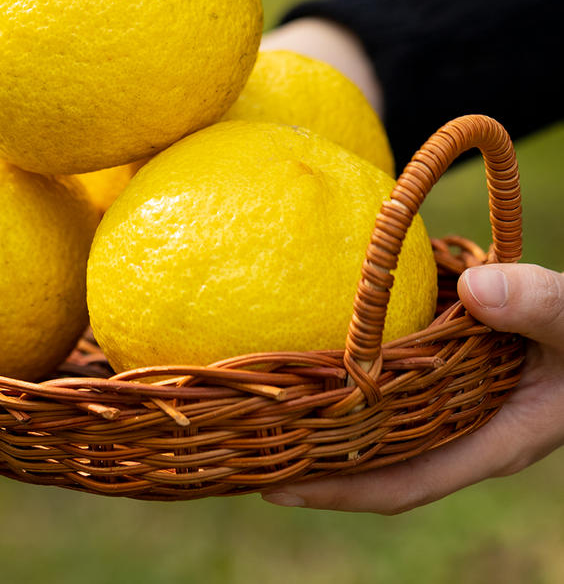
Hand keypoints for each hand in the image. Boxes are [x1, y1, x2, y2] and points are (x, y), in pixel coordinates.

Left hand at [262, 262, 563, 512]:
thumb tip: (477, 291)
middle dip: (317, 463)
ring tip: (265, 412)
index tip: (277, 487)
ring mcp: (455, 411)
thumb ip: (538, 306)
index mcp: (492, 440)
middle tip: (249, 448)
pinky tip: (319, 365)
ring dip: (327, 426)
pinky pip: (392, 395)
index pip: (403, 483)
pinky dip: (354, 388)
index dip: (340, 491)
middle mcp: (464, 434)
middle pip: (377, 464)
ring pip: (380, 431)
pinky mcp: (450, 383)